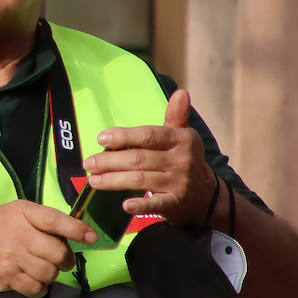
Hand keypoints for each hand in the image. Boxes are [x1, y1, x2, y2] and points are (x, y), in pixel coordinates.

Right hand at [0, 200, 97, 297]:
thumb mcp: (9, 214)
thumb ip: (36, 221)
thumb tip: (68, 234)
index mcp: (22, 212)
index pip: (56, 220)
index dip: (77, 230)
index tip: (92, 238)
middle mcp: (20, 233)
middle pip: (58, 252)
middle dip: (65, 260)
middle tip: (61, 261)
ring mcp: (14, 257)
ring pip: (50, 273)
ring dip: (51, 275)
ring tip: (40, 270)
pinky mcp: (8, 278)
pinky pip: (37, 288)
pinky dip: (39, 288)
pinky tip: (30, 281)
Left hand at [84, 89, 216, 225]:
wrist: (209, 197)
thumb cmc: (185, 161)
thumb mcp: (183, 137)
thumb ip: (176, 116)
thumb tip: (181, 92)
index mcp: (182, 139)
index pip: (148, 135)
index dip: (123, 136)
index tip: (100, 139)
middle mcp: (182, 160)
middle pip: (139, 158)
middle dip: (109, 161)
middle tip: (88, 163)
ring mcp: (179, 183)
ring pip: (140, 180)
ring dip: (113, 180)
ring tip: (93, 180)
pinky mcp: (176, 204)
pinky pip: (156, 205)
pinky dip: (141, 205)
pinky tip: (124, 205)